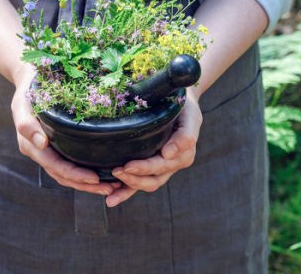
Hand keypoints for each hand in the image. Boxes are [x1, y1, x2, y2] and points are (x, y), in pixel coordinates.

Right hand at [11, 64, 119, 195]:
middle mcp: (39, 152)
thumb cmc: (28, 89)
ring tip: (113, 187)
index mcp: (30, 145)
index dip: (74, 175)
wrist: (30, 79)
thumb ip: (27, 124)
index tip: (95, 179)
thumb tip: (41, 143)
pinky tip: (104, 173)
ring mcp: (47, 151)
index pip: (55, 166)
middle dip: (86, 185)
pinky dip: (86, 172)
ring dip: (88, 184)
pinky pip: (70, 164)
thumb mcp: (22, 103)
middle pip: (63, 176)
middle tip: (111, 189)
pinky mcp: (56, 146)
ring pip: (67, 174)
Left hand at [105, 88, 202, 206]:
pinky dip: (125, 192)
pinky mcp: (150, 167)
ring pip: (146, 184)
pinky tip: (110, 199)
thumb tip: (169, 155)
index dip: (145, 168)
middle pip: (153, 179)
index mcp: (183, 154)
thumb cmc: (183, 106)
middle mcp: (173, 164)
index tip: (128, 166)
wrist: (178, 100)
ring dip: (128, 188)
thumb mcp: (190, 116)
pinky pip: (138, 183)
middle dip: (133, 178)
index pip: (162, 165)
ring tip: (109, 191)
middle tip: (115, 171)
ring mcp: (162, 168)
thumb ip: (185, 135)